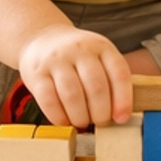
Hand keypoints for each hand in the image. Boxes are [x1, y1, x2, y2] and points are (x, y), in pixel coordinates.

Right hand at [17, 25, 131, 128]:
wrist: (41, 37)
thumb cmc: (76, 56)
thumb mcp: (98, 56)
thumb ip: (110, 78)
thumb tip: (120, 115)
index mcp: (102, 46)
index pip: (119, 73)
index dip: (123, 99)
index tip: (121, 118)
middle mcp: (80, 50)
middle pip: (96, 87)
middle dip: (101, 113)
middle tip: (99, 122)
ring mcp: (57, 60)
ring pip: (72, 95)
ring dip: (80, 117)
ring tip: (83, 122)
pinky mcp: (36, 74)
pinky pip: (49, 101)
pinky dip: (59, 117)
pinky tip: (64, 121)